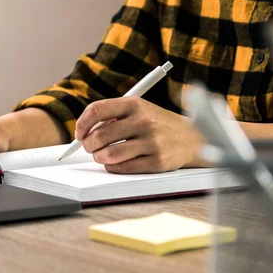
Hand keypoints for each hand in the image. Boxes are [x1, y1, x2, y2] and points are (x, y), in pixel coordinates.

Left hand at [75, 97, 205, 173]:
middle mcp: (143, 120)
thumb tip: (83, 131)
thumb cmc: (158, 124)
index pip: (97, 110)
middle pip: (100, 135)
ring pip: (109, 154)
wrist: (193, 138)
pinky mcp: (157, 161)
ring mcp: (152, 141)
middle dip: (88, 144)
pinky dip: (112, 167)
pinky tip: (114, 163)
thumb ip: (114, 116)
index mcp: (135, 104)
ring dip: (99, 157)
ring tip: (101, 156)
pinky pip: (123, 167)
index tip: (79, 133)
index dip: (82, 123)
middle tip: (89, 147)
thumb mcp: (140, 110)